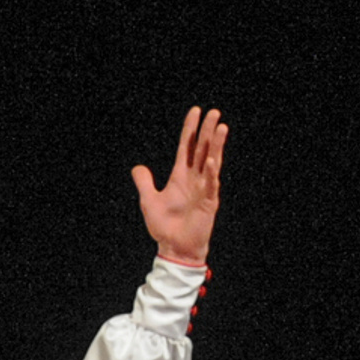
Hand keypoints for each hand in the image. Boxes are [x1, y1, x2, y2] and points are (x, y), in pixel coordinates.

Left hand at [132, 107, 227, 266]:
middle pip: (202, 149)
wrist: (174, 248)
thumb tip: (137, 167)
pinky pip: (210, 184)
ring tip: (221, 126)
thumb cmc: (164, 227)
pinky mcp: (208, 202)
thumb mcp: (149, 201)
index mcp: (180, 176)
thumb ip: (145, 183)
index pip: (187, 147)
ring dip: (216, 144)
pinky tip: (212, 159)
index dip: (190, 129)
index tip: (196, 111)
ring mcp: (203, 189)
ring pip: (211, 161)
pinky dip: (211, 172)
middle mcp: (194, 179)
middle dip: (207, 131)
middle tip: (213, 112)